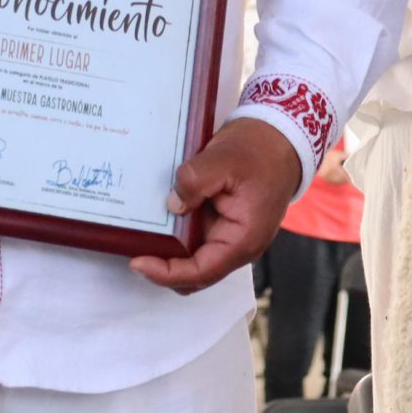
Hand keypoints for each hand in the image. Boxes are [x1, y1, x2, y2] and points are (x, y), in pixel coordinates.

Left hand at [131, 118, 302, 293]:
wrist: (278, 138)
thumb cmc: (258, 150)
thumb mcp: (224, 159)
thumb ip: (196, 181)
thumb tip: (172, 204)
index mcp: (242, 240)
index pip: (201, 272)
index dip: (166, 273)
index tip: (138, 261)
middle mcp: (236, 246)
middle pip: (194, 273)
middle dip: (163, 267)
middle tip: (133, 248)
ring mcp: (229, 236)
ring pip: (193, 257)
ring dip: (168, 251)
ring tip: (140, 234)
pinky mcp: (221, 223)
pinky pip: (194, 237)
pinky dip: (175, 234)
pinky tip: (157, 217)